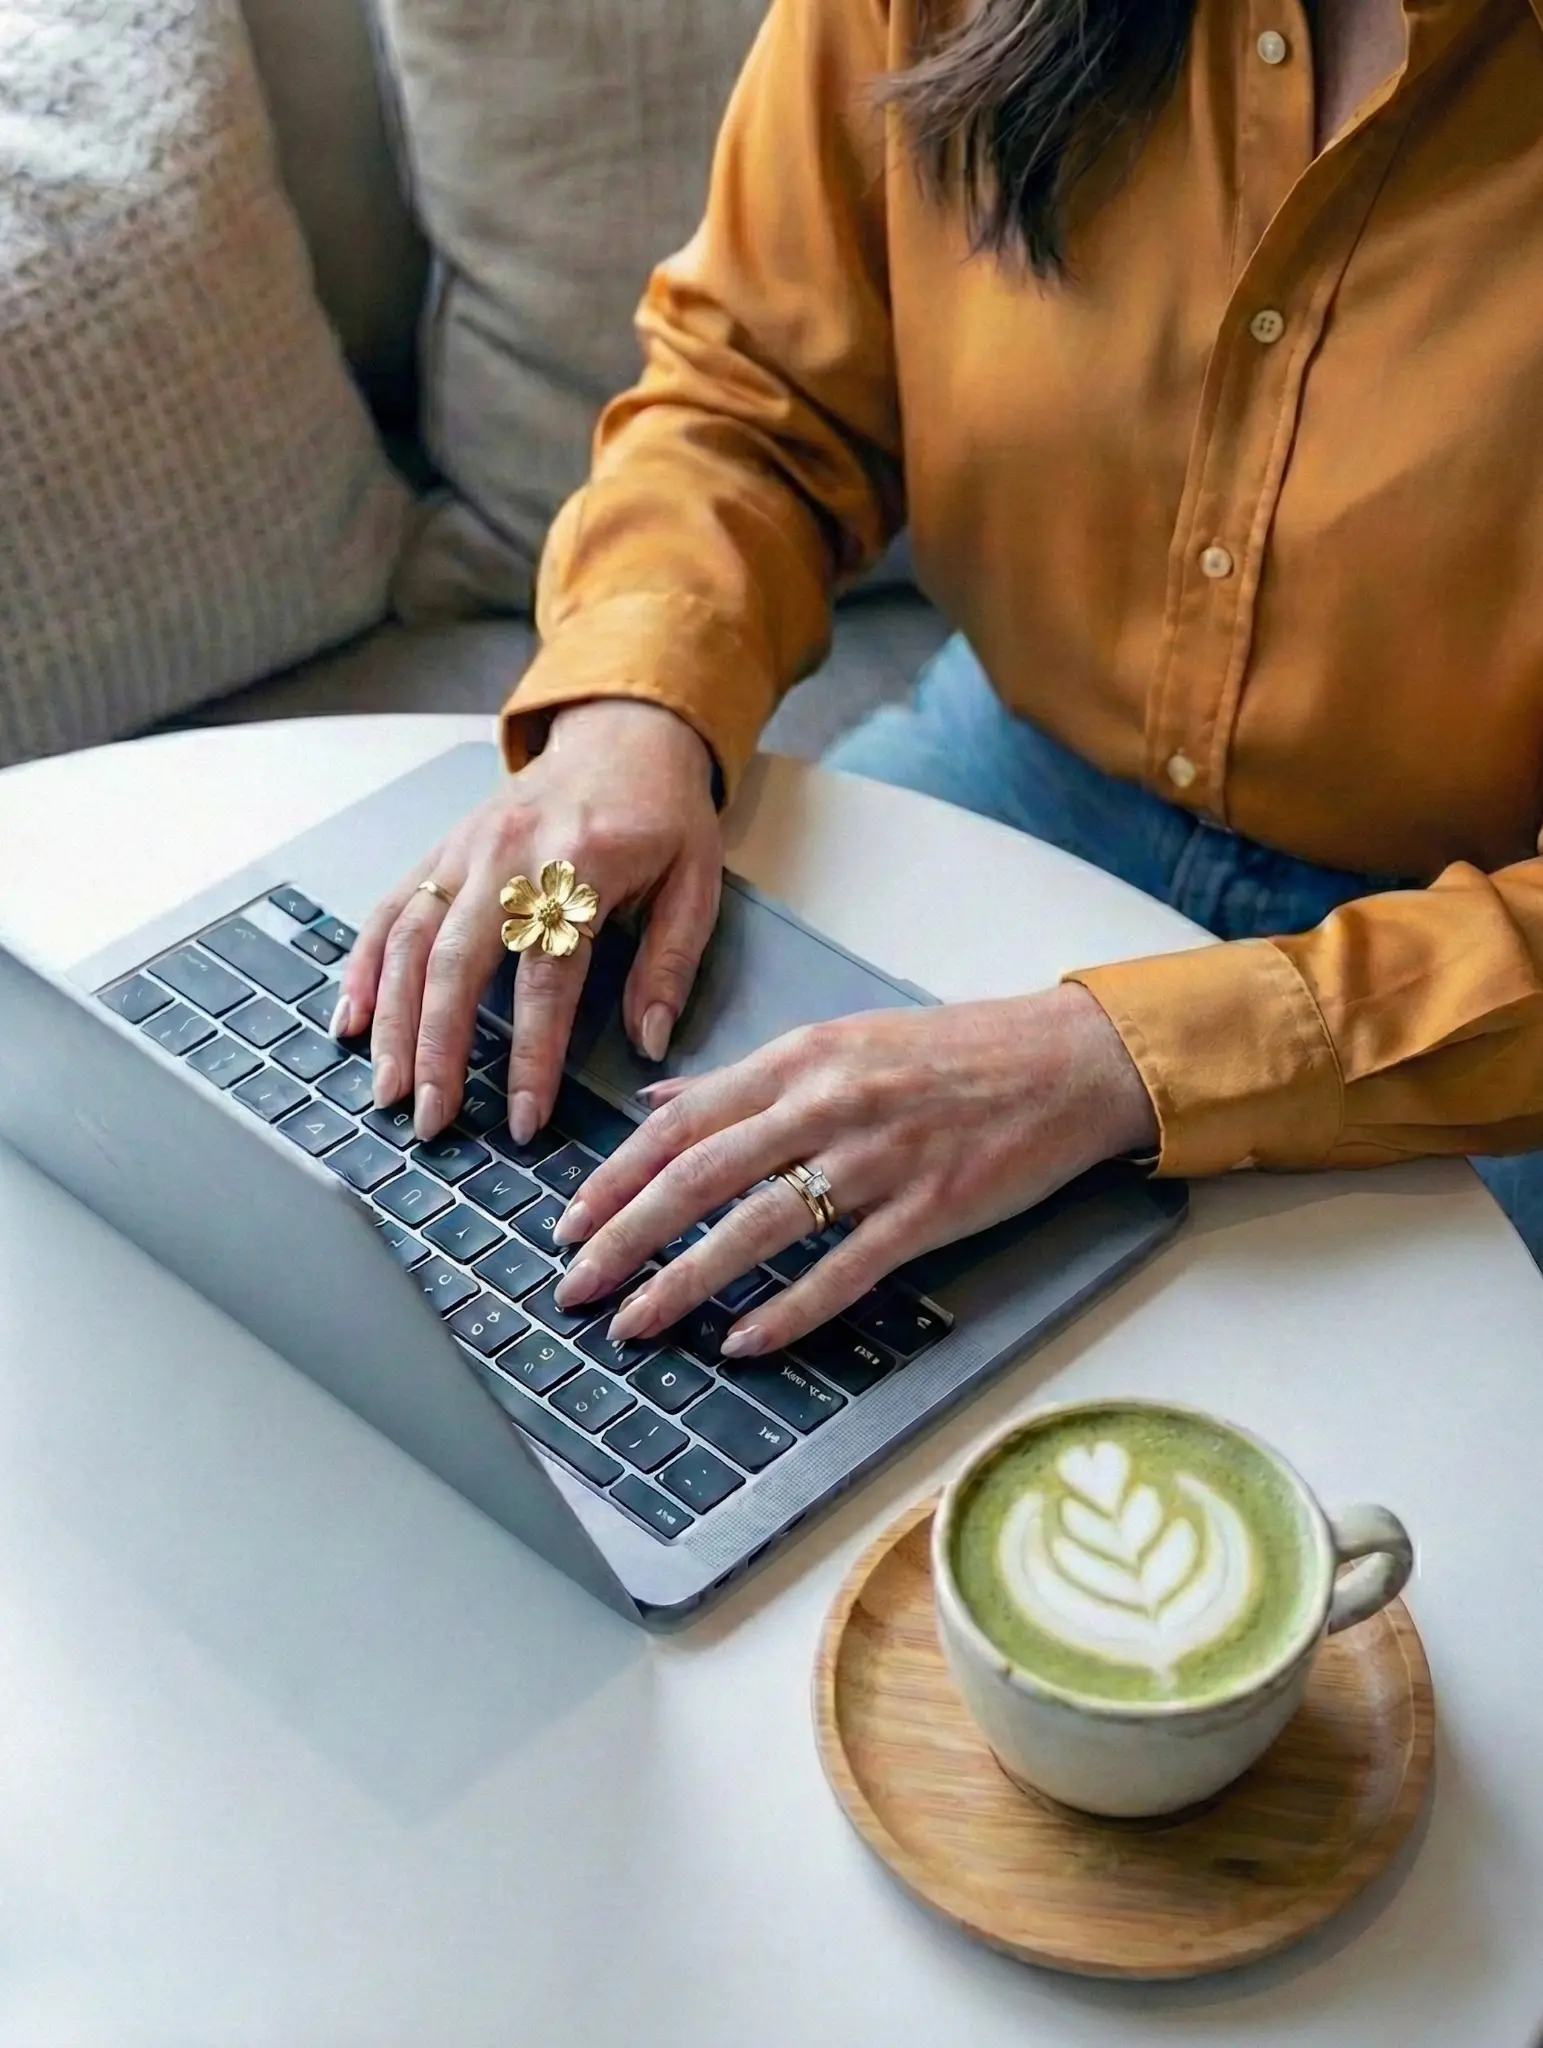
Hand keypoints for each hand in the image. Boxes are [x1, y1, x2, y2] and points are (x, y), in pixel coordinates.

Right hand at [339, 701, 721, 1141]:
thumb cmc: (662, 813)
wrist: (623, 732)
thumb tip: (649, 1043)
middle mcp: (509, 853)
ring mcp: (465, 848)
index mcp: (581, 863)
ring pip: (408, 941)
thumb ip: (671, 963)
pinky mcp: (441, 849)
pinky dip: (361, 966)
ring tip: (386, 1091)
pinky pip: (389, 911)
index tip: (524, 1120)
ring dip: (390, 1022)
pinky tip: (348, 1021)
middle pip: (457, 964)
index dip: (533, 1056)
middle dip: (438, 1050)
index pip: (547, 978)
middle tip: (432, 1120)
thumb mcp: (695, 881)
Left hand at [551, 983, 1158, 1355]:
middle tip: (573, 1287)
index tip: (568, 1223)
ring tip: (635, 1323)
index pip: (682, 1122)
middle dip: (625, 1237)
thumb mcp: (839, 1041)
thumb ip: (745, 1079)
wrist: (1066, 1061)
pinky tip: (742, 1342)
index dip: (615, 1177)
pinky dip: (788, 1311)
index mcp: (801, 1058)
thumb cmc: (953, 1053)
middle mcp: (830, 1103)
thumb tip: (657, 1101)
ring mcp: (881, 1159)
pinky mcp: (931, 1210)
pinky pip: (845, 1270)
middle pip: (701, 1176)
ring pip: (760, 1226)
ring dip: (685, 1281)